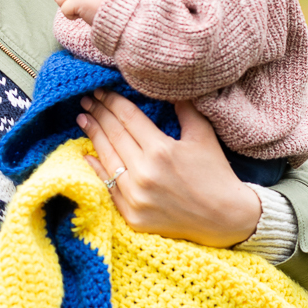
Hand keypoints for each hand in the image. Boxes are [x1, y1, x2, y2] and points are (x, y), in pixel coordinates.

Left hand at [76, 90, 261, 247]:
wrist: (225, 219)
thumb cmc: (216, 174)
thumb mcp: (204, 136)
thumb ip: (185, 109)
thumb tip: (171, 88)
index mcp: (161, 150)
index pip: (128, 118)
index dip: (112, 102)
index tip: (100, 91)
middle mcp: (144, 173)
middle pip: (114, 135)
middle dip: (98, 114)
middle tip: (86, 100)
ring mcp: (135, 196)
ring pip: (107, 159)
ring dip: (93, 136)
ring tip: (82, 119)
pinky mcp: (131, 215)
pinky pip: (108, 187)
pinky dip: (97, 169)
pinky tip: (87, 153)